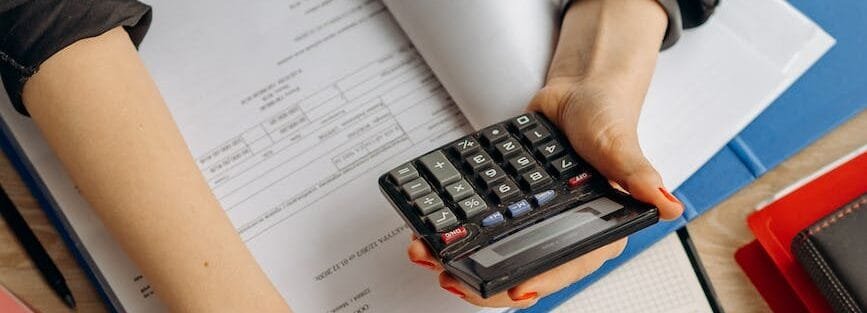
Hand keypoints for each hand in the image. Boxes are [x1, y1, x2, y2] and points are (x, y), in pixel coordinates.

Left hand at [406, 0, 681, 307]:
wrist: (577, 91)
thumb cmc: (606, 118)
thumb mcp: (620, 144)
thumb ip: (639, 176)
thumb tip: (668, 204)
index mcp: (598, 228)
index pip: (567, 265)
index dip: (540, 281)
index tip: (513, 291)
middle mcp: (564, 230)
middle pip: (524, 268)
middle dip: (485, 281)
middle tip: (453, 280)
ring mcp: (535, 219)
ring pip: (498, 252)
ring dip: (462, 260)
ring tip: (430, 257)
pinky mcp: (511, 204)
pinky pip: (483, 224)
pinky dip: (457, 231)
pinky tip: (431, 233)